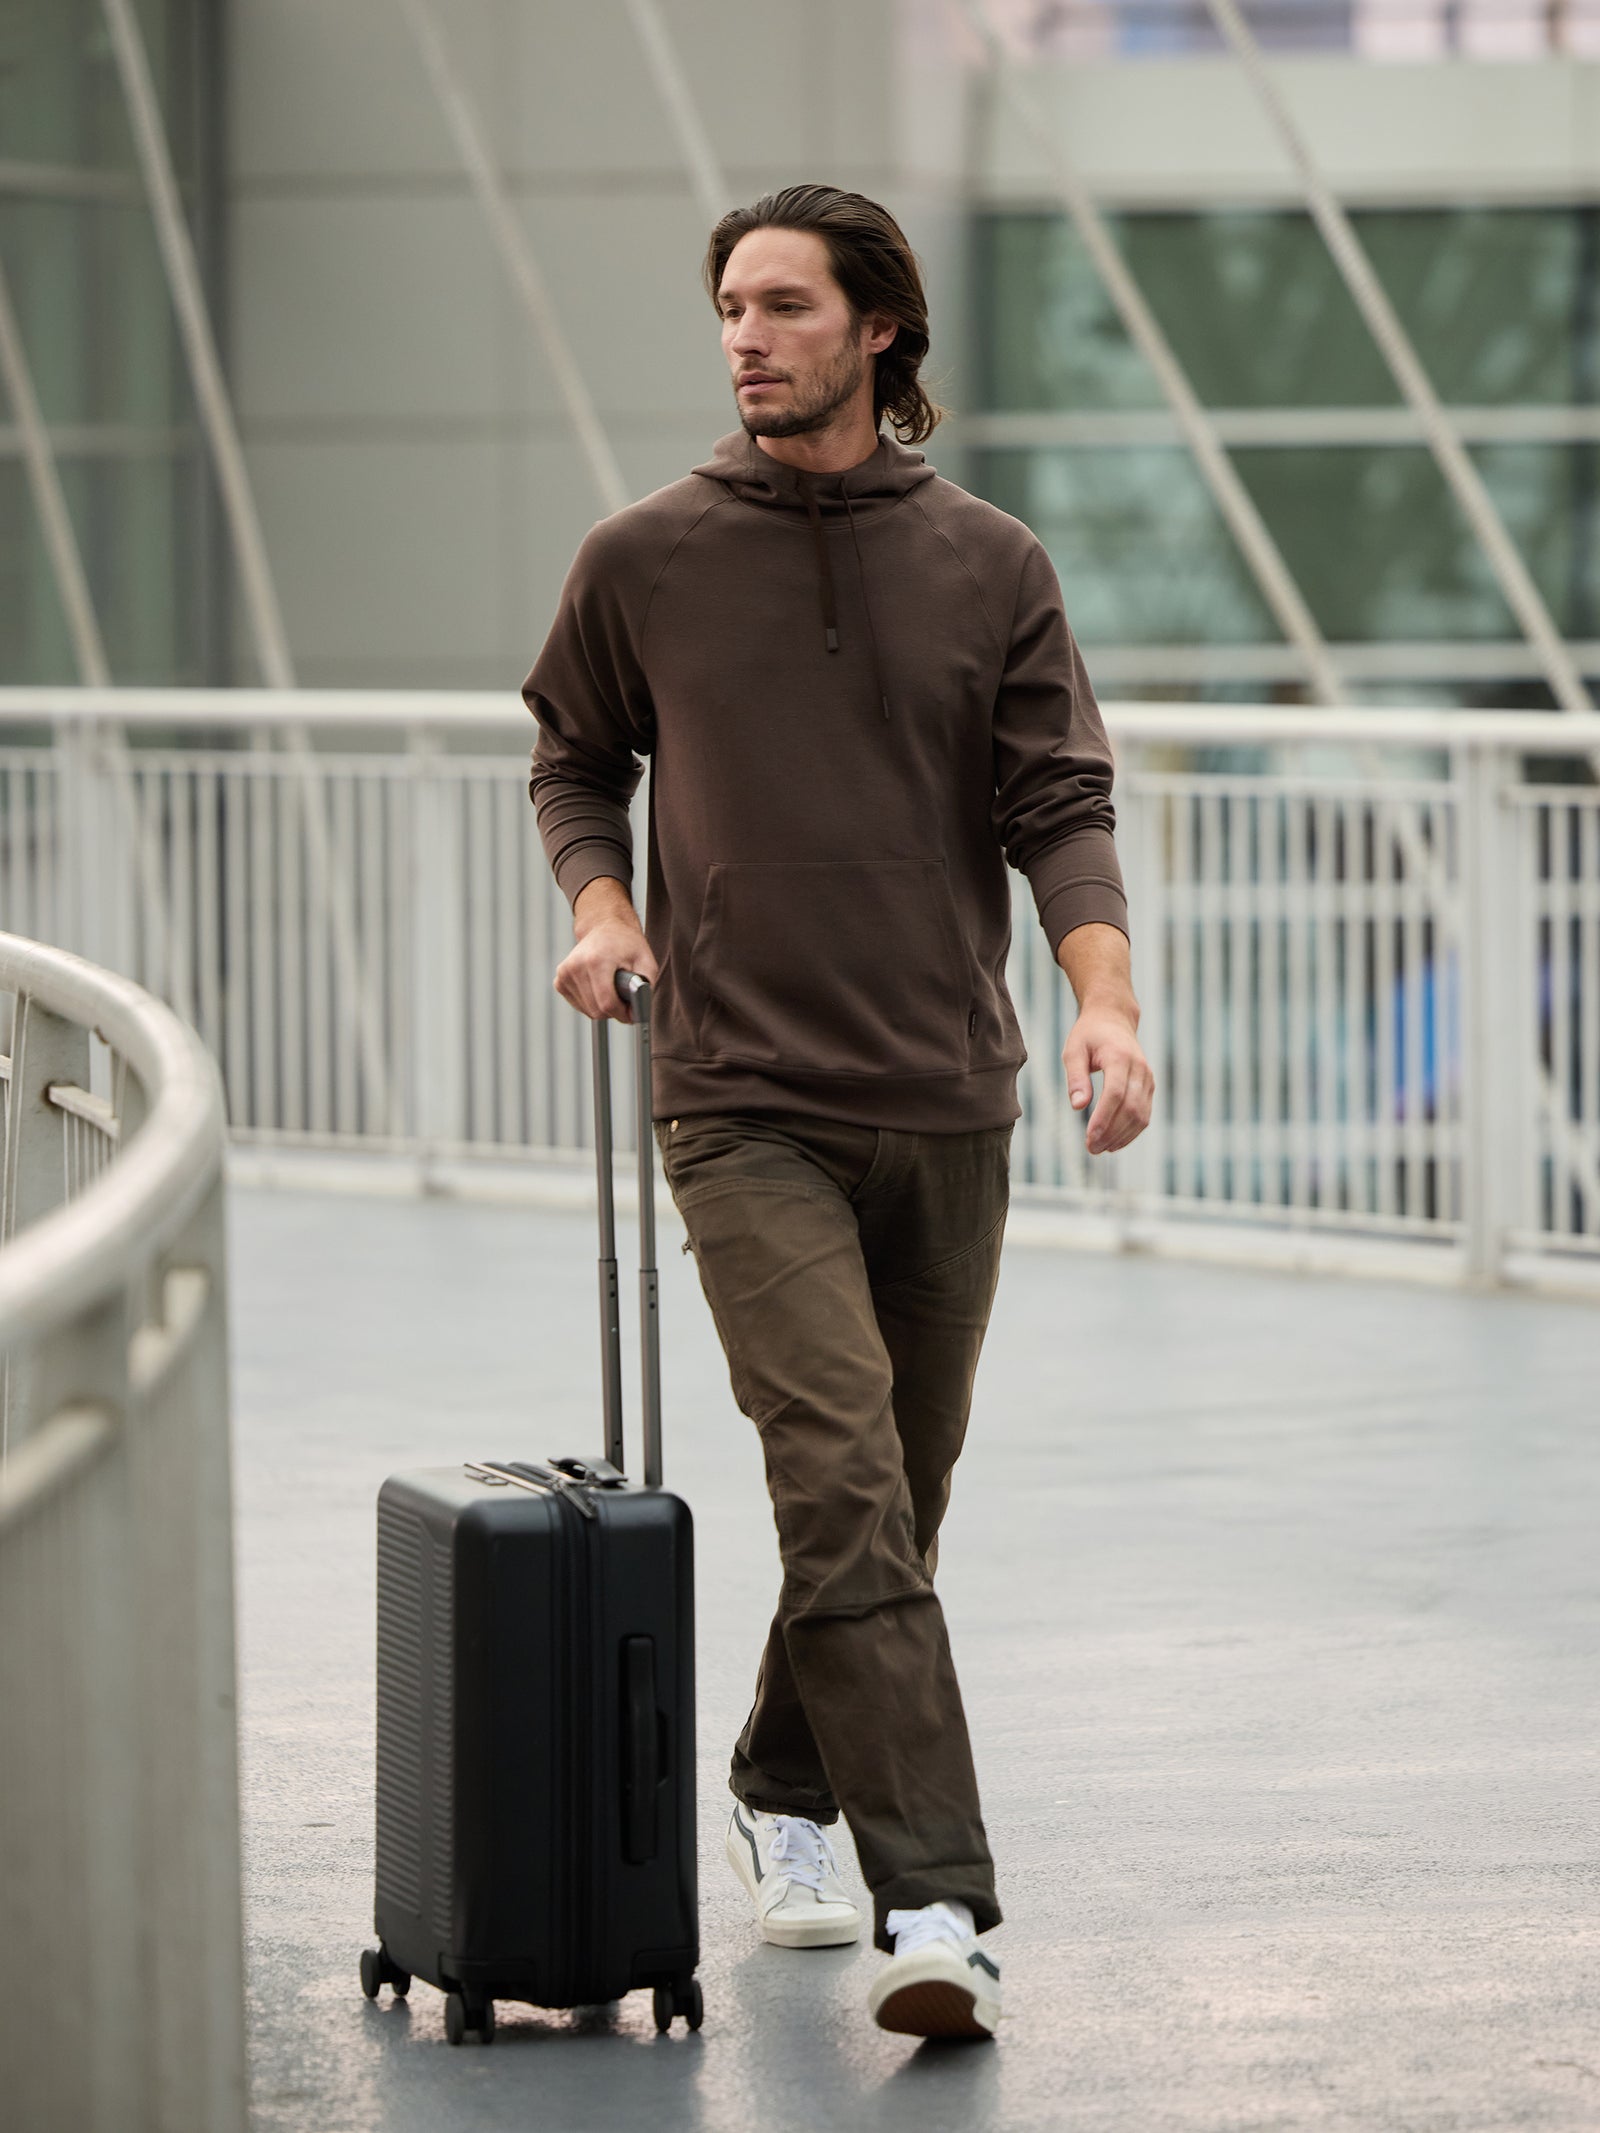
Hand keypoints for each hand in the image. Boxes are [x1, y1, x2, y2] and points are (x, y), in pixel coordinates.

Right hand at [554, 878, 658, 1021]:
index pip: (607, 1003)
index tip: (631, 1012)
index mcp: (596, 961)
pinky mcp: (560, 980)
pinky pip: (579, 1006)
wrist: (604, 927)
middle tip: (624, 996)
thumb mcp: (646, 961)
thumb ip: (644, 988)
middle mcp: (576, 967)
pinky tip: (598, 986)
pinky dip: (592, 1002)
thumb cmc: (626, 944)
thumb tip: (636, 1014)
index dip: (622, 1013)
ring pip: (588, 1011)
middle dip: (614, 1010)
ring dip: (603, 1006)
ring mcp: (564, 974)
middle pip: (597, 1010)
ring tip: (611, 986)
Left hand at [1063, 1001, 1153, 1154]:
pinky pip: (1145, 1115)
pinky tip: (1113, 1143)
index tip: (1089, 1137)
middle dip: (1111, 1133)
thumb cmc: (1089, 1035)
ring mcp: (1148, 1079)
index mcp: (1120, 1057)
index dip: (1104, 1118)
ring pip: (1141, 1115)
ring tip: (1099, 1148)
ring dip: (1122, 1137)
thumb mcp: (1073, 1050)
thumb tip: (1078, 1106)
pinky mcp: (1149, 1087)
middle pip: (1130, 1108)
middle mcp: (1139, 1069)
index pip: (1115, 1094)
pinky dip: (1131, 1132)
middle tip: (1091, 1149)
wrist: (1113, 1020)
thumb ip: (1075, 1077)